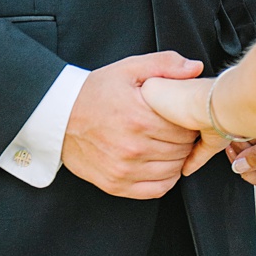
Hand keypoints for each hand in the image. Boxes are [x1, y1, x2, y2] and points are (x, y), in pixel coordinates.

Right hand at [62, 52, 203, 199]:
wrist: (59, 117)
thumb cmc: (95, 92)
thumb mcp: (129, 69)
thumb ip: (166, 65)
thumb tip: (196, 68)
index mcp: (138, 118)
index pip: (185, 127)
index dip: (191, 121)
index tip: (187, 115)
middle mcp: (132, 147)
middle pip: (181, 150)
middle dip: (187, 139)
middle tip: (180, 130)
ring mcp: (123, 170)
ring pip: (172, 170)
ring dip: (178, 159)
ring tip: (171, 145)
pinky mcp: (115, 185)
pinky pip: (156, 190)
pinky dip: (166, 179)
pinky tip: (161, 163)